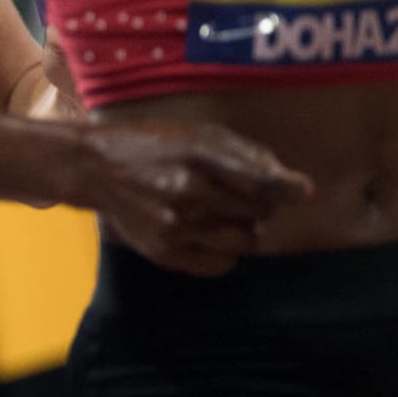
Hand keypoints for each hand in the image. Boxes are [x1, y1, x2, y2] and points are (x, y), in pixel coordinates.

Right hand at [79, 119, 310, 277]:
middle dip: (259, 207)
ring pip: (243, 243)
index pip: (259, 182)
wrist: (96, 167)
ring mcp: (176, 226)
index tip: (302, 190)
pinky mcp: (165, 252)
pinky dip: (226, 252)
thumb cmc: (153, 144)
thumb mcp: (196, 133)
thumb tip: (296, 186)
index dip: (286, 188)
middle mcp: (188, 192)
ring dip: (244, 230)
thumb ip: (245, 154)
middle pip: (257, 215)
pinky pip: (221, 265)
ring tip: (224, 216)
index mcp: (197, 155)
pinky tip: (210, 234)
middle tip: (239, 196)